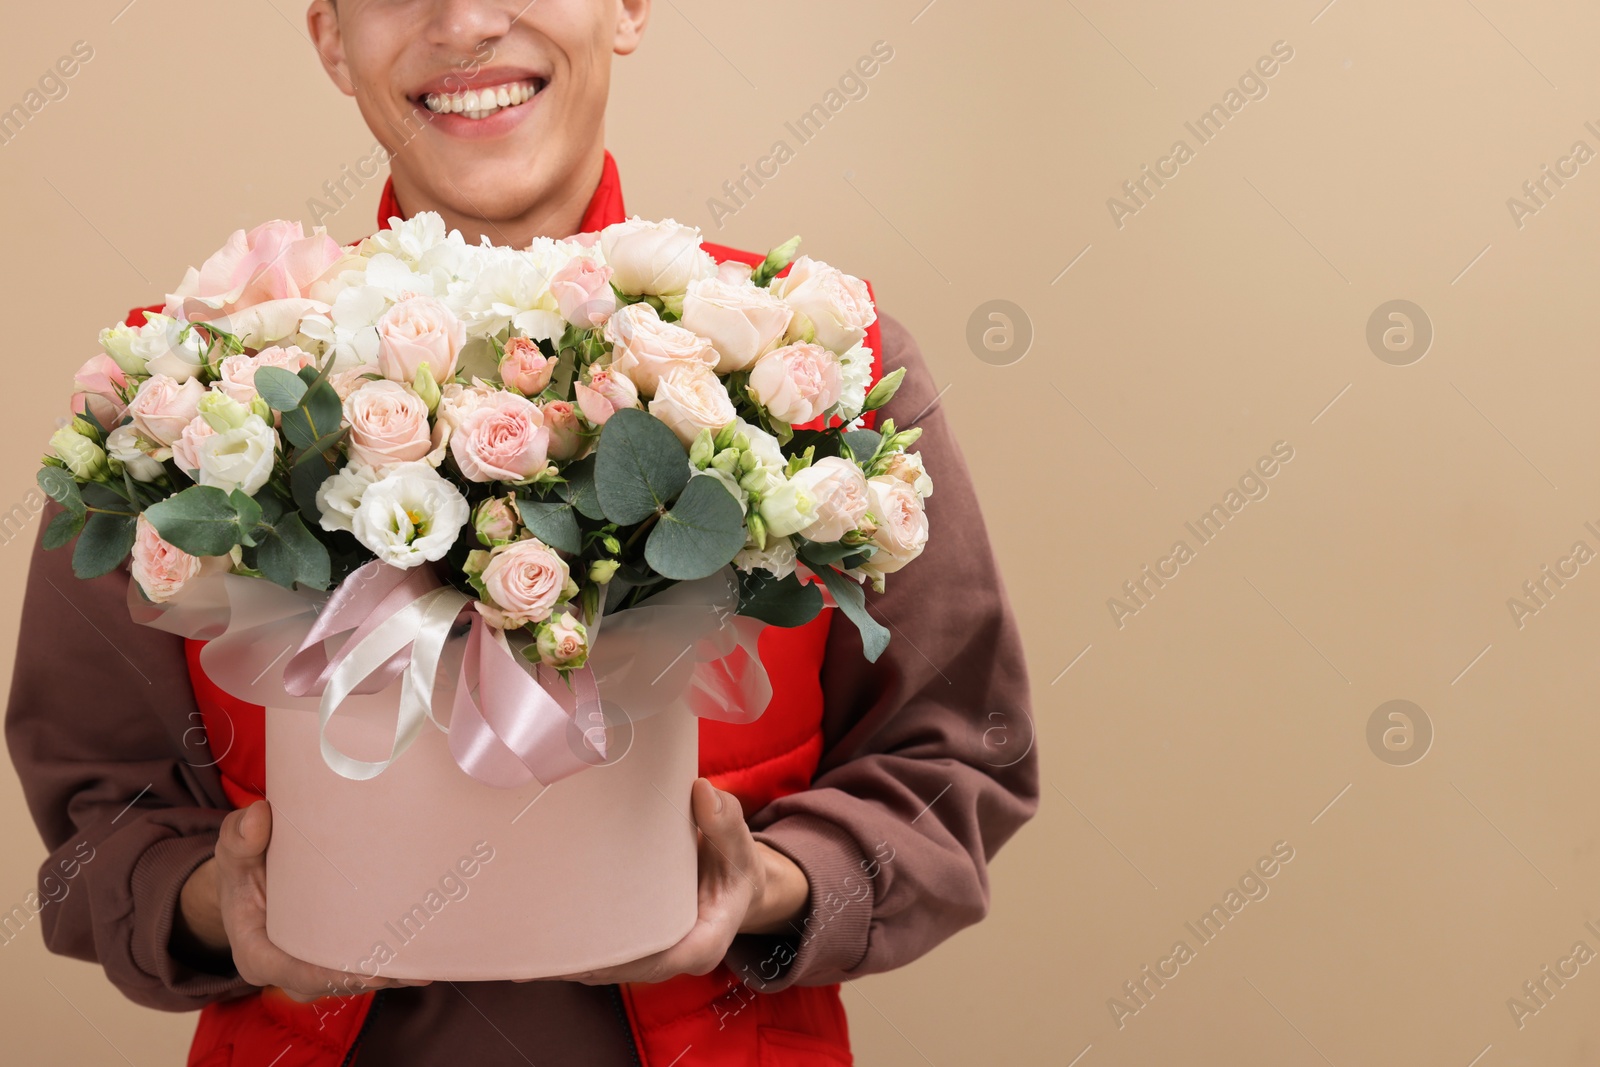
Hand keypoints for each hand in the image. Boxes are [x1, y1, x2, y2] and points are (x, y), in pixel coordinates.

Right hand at [175, 801, 426, 1002]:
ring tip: (427, 963)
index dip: (334, 975)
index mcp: (257, 954)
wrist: (250, 875)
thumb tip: (258, 816)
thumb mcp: (233, 847)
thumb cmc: (243, 863)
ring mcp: (311, 967)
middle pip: (333, 982)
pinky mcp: (331, 956)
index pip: (296, 974)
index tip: (369, 971)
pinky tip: (425, 954)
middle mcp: (287, 969)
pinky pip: (361, 967)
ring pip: (353, 979)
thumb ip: (240, 836)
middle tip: (414, 967)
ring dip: (389, 974)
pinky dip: (390, 963)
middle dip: (373, 978)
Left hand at [540, 778, 809, 984]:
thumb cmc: (734, 862)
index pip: (662, 961)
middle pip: (626, 970)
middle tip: (540, 945)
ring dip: (573, 959)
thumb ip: (723, 819)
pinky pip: (607, 955)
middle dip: (584, 962)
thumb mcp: (736, 840)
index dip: (622, 962)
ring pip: (610, 968)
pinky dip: (578, 948)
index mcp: (705, 941)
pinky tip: (543, 937)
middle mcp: (677, 956)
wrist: (735, 880)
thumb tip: (701, 791)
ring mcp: (656, 955)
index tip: (586, 955)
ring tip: (530, 944)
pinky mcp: (639, 946)